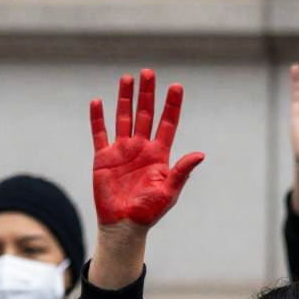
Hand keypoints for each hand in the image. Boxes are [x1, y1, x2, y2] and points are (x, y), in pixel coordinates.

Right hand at [90, 70, 203, 227]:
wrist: (124, 225)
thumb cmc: (149, 212)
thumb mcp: (169, 192)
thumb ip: (182, 171)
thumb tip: (200, 154)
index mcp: (159, 155)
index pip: (167, 124)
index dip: (172, 106)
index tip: (176, 86)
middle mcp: (141, 148)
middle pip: (145, 114)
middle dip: (148, 94)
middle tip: (149, 72)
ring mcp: (122, 151)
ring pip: (124, 118)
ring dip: (125, 99)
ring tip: (128, 78)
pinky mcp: (103, 157)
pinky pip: (100, 133)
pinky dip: (98, 118)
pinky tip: (98, 102)